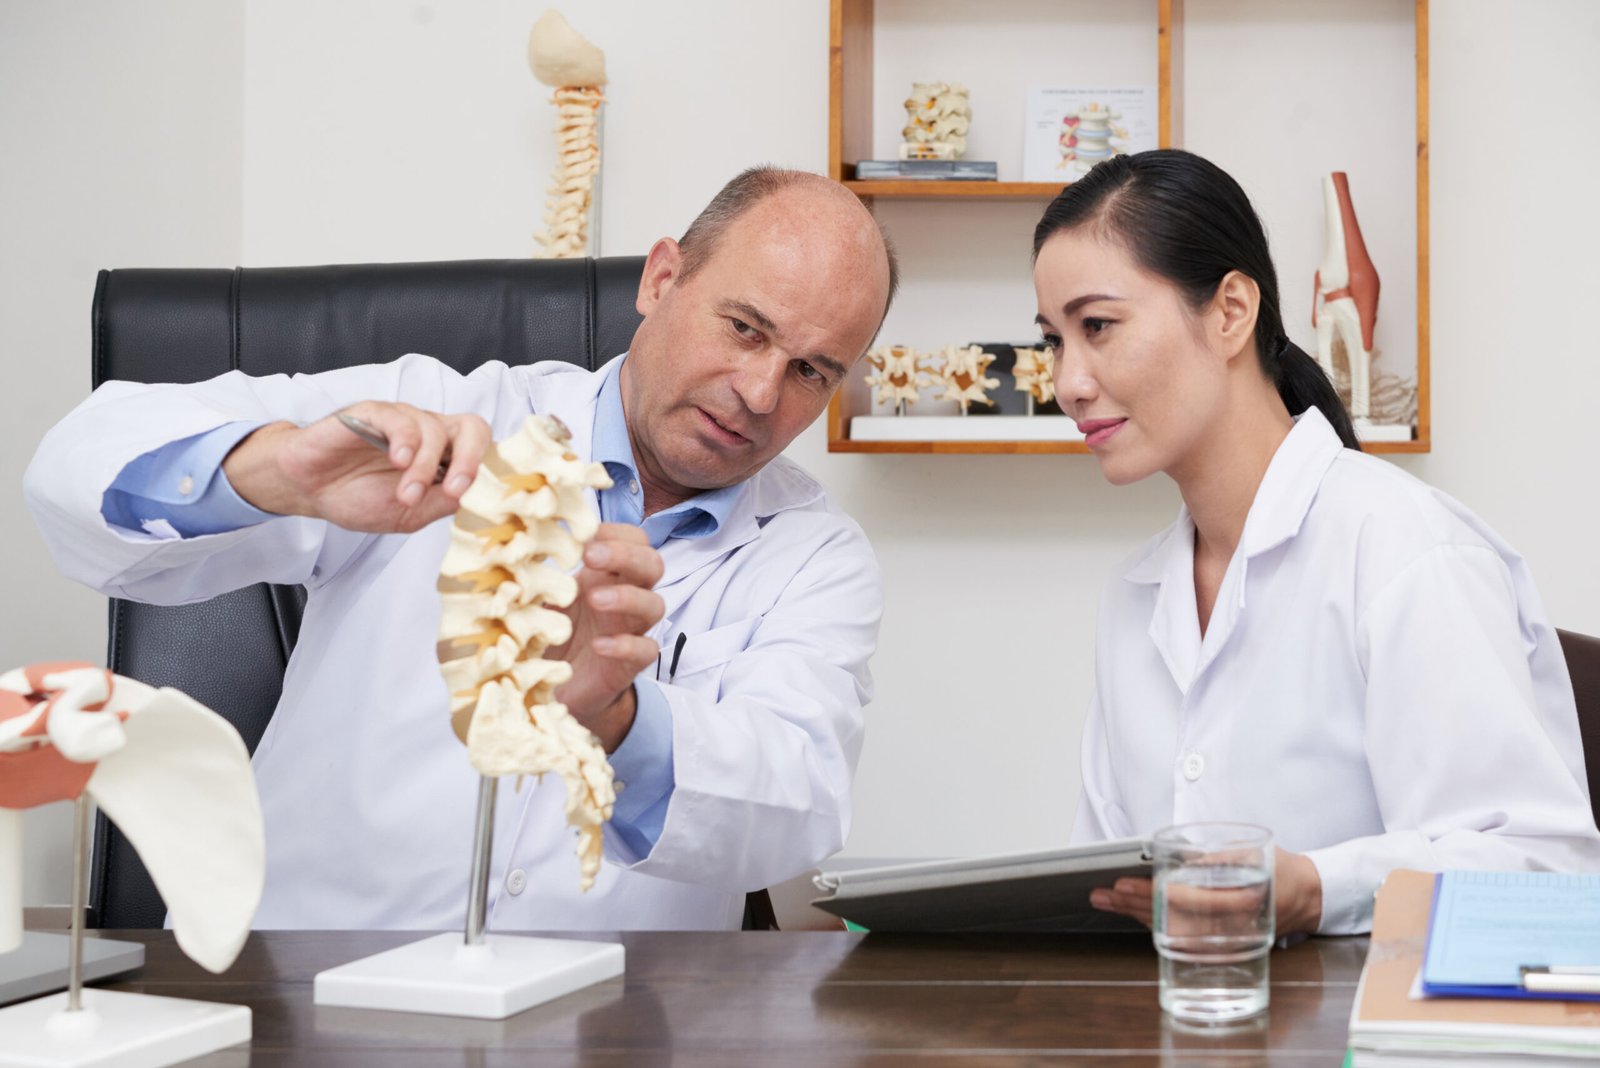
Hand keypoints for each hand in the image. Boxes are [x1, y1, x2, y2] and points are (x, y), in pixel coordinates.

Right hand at [221, 403, 490, 532]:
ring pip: (434, 429)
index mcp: (446, 457)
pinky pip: (399, 417)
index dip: (491, 468)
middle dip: (471, 459)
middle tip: (457, 489)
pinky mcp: (373, 413)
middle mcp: (431, 433)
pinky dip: (406, 440)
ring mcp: (403, 421)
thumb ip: (444, 504)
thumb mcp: (411, 515)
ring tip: (405, 495)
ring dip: (424, 467)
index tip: (485, 497)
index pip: (483, 449)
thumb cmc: (360, 497)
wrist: (311, 490)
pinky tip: (399, 461)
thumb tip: (477, 498)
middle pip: (473, 427)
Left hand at [550, 524, 665, 749]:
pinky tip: (598, 646)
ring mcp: (631, 630)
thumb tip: (507, 551)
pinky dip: (626, 645)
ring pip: (655, 604)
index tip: (585, 536)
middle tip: (590, 557)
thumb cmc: (551, 637)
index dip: (616, 533)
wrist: (560, 688)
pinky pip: (646, 650)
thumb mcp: (538, 601)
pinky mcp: (630, 664)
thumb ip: (534, 577)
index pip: (633, 540)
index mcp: (605, 576)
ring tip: (593, 600)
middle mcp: (625, 597)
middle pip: (652, 564)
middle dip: (625, 555)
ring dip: (628, 597)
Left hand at [1088, 847, 1322, 935]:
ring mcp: (1220, 936)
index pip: (1181, 900)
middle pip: (1167, 917)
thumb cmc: (1280, 870)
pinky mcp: (1216, 940)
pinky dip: (1150, 922)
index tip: (1122, 883)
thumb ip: (1219, 858)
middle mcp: (1225, 925)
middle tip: (1102, 893)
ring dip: (1133, 915)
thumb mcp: (1254, 853)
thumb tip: (1181, 860)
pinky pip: (1177, 933)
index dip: (1148, 893)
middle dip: (1130, 905)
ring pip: (1167, 927)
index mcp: (1236, 901)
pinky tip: (1128, 912)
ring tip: (1104, 901)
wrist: (1308, 897)